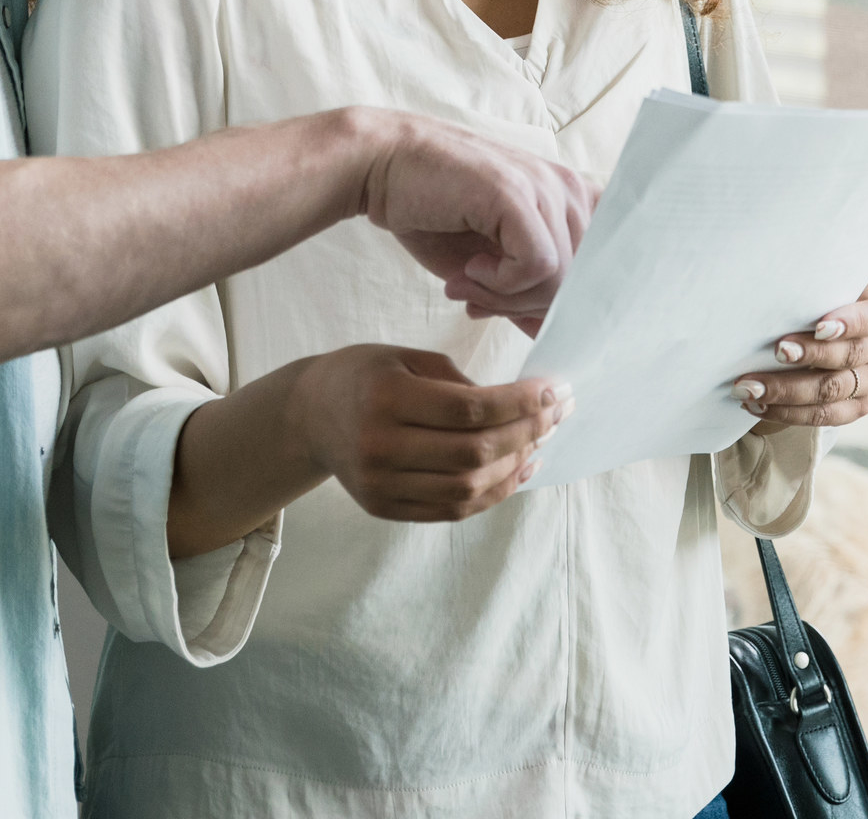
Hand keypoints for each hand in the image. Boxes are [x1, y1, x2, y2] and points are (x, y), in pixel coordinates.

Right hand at [284, 344, 571, 521]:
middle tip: (559, 413)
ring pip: (466, 489)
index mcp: (386, 397)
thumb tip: (521, 409)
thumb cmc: (366, 375)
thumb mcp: (408, 358)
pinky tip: (519, 470)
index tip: (556, 390)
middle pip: (472, 454)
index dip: (520, 403)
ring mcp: (380, 485)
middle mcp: (379, 446)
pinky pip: (451, 510)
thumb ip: (460, 382)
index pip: (469, 409)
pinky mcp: (384, 508)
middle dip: (527, 433)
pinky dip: (492, 494)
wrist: (309, 415)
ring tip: (543, 441)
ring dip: (516, 467)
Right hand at [348, 110, 597, 323]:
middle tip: (480, 299)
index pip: (601, 271)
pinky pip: (538, 266)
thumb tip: (553, 337)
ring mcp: (546, 187)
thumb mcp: (490, 267)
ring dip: (508, 297)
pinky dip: (500, 283)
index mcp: (571, 200)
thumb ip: (527, 294)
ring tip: (467, 283)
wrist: (382, 169)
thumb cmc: (435, 216)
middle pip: (581, 283)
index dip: (559, 303)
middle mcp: (568, 189)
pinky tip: (469, 268)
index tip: (514, 309)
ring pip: (561, 279)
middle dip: (528, 305)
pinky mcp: (518, 194)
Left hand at [737, 280, 867, 434]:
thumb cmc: (814, 298)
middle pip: (850, 356)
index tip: (819, 327)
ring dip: (787, 390)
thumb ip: (809, 285)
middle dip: (810, 355)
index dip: (849, 323)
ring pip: (833, 391)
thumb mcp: (820, 283)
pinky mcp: (856, 407)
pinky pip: (823, 416)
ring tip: (750, 387)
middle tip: (777, 351)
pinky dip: (787, 412)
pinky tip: (757, 405)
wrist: (814, 329)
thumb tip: (776, 284)